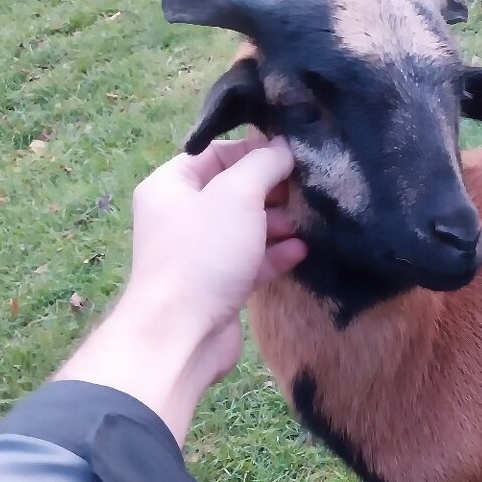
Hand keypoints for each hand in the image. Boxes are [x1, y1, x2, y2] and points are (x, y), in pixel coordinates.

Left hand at [53, 132, 304, 443]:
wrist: (183, 332)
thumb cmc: (203, 254)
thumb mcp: (236, 194)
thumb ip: (263, 164)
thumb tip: (284, 149)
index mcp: (172, 185)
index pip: (216, 152)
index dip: (254, 150)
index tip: (293, 153)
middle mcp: (183, 215)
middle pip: (235, 189)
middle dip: (272, 187)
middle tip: (307, 187)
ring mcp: (202, 252)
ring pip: (247, 226)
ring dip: (279, 221)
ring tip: (310, 219)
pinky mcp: (221, 284)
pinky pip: (253, 260)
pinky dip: (277, 253)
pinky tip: (302, 250)